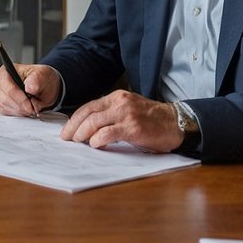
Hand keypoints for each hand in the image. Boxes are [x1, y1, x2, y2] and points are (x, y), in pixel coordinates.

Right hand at [0, 62, 59, 116]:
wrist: (43, 87)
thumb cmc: (40, 78)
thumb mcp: (43, 74)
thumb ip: (37, 79)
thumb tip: (30, 87)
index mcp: (6, 71)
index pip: (8, 88)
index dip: (20, 99)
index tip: (31, 105)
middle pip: (5, 100)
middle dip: (21, 106)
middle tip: (34, 107)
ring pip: (5, 108)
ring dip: (20, 110)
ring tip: (31, 106)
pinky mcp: (0, 105)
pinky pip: (6, 113)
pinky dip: (18, 113)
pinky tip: (25, 108)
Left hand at [60, 90, 182, 151]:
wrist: (176, 122)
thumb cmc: (152, 120)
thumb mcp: (129, 110)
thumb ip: (111, 115)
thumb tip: (90, 129)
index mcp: (117, 97)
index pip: (89, 106)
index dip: (75, 119)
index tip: (67, 131)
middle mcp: (120, 102)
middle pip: (88, 113)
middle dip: (74, 127)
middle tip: (67, 138)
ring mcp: (126, 114)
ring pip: (95, 121)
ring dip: (82, 133)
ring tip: (79, 142)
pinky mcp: (133, 127)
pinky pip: (108, 132)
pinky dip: (98, 139)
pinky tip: (95, 145)